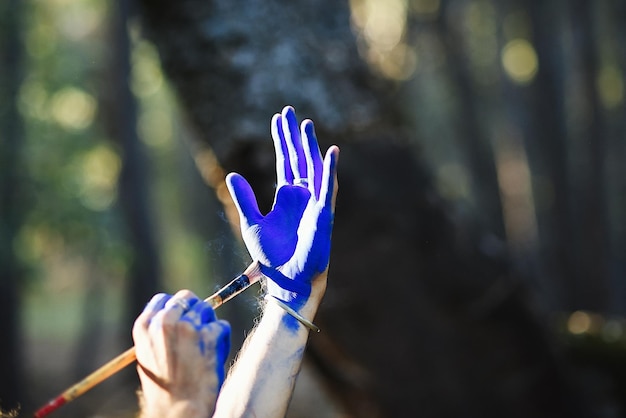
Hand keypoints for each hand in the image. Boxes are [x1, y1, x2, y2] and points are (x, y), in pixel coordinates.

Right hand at [133, 290, 230, 417]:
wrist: (178, 412)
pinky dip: (222, 339)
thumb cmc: (166, 388)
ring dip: (209, 326)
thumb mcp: (150, 356)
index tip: (183, 319)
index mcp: (145, 326)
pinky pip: (222, 326)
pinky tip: (214, 356)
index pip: (163, 299)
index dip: (176, 308)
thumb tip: (179, 312)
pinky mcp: (209, 336)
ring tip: (204, 350)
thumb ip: (160, 332)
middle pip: (187, 298)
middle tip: (199, 333)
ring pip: (207, 310)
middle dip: (195, 312)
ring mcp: (187, 327)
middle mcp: (164, 322)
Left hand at [226, 106, 338, 311]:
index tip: (278, 118)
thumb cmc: (272, 256)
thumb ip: (244, 199)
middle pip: (299, 158)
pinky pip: (328, 187)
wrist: (287, 279)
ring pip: (315, 167)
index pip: (285, 161)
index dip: (282, 140)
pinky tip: (331, 151)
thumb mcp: (252, 223)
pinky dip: (330, 169)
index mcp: (287, 196)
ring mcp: (315, 202)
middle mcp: (303, 195)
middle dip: (294, 136)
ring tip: (306, 125)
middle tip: (289, 112)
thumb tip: (232, 174)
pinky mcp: (323, 213)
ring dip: (311, 147)